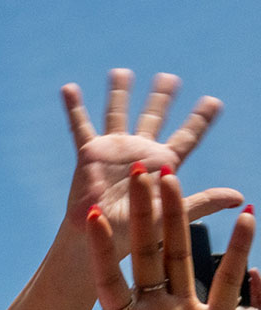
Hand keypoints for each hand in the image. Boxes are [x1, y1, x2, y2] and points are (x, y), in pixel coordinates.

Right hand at [62, 71, 235, 245]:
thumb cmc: (137, 232)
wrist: (99, 237)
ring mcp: (114, 150)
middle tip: (170, 78)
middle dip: (162, 98)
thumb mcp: (173, 213)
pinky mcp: (89, 154)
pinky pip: (81, 126)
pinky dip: (75, 107)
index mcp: (165, 165)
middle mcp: (140, 152)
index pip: (188, 136)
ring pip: (118, 114)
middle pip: (153, 117)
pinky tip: (69, 89)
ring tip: (121, 72)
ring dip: (119, 93)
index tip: (213, 101)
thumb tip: (240, 197)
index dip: (201, 119)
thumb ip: (203, 201)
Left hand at [85, 165, 252, 309]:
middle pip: (146, 251)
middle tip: (138, 169)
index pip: (109, 276)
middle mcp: (152, 308)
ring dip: (178, 217)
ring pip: (181, 255)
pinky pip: (230, 281)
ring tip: (172, 176)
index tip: (93, 211)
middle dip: (142, 212)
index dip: (102, 246)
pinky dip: (238, 250)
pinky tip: (246, 217)